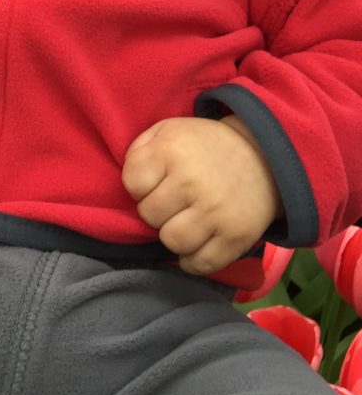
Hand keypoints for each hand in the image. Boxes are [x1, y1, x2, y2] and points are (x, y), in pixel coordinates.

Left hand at [121, 115, 280, 275]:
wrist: (263, 157)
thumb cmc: (203, 145)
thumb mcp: (167, 131)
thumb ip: (140, 151)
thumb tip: (130, 185)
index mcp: (171, 151)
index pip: (133, 185)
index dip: (140, 186)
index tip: (156, 182)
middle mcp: (193, 182)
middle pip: (150, 215)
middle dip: (156, 210)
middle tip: (173, 202)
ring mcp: (216, 212)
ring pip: (172, 241)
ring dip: (173, 235)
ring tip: (184, 222)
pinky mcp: (237, 236)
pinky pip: (202, 263)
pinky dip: (193, 261)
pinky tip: (194, 246)